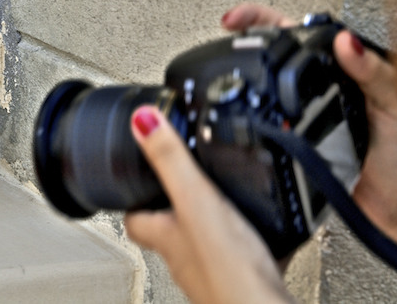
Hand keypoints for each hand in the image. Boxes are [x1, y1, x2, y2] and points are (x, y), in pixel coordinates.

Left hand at [124, 106, 293, 303]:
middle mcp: (185, 254)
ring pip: (204, 237)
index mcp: (166, 234)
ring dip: (213, 216)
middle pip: (168, 225)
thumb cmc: (228, 272)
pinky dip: (249, 235)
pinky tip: (263, 225)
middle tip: (187, 177)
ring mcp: (213, 267)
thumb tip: (142, 121)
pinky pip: (242, 250)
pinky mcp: (244, 275)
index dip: (132, 196)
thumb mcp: (196, 200)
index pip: (134, 217)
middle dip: (176, 201)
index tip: (136, 173)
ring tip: (227, 194)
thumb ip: (170, 160)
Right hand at [223, 3, 396, 284]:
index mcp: (342, 72)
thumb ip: (373, 72)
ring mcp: (304, 123)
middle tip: (221, 47)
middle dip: (241, 52)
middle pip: (271, 63)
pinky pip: (268, 138)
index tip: (236, 19)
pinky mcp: (296, 153)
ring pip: (265, 99)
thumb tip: (346, 43)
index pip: (297, 36)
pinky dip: (255, 133)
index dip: (262, 22)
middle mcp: (319, 93)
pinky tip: (249, 129)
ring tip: (232, 84)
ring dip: (246, 93)